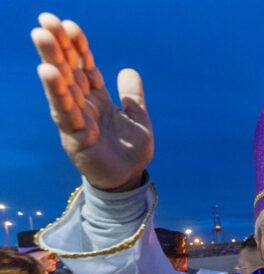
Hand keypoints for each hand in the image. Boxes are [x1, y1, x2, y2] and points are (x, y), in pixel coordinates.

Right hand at [30, 13, 152, 190]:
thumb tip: (128, 69)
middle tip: (45, 20)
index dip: (78, 46)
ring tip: (42, 38)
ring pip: (63, 86)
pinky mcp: (75, 136)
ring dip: (53, 61)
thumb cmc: (130, 151)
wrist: (129, 180)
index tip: (69, 24)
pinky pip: (65, 111)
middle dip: (57, 45)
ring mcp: (77, 119)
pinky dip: (58, 92)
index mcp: (97, 97)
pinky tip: (50, 73)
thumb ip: (133, 95)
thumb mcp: (138, 118)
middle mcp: (83, 104)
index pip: (85, 65)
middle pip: (69, 70)